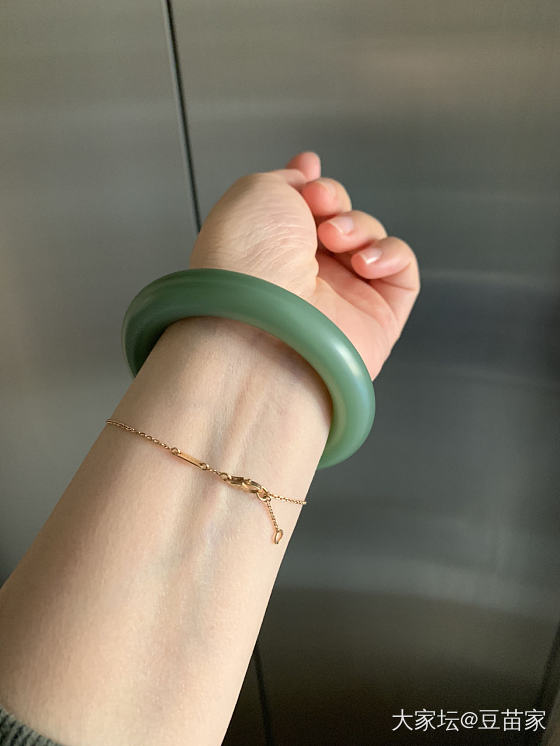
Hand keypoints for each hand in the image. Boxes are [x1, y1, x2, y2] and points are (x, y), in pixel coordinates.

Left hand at [189, 151, 419, 379]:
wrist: (265, 318)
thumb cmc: (248, 262)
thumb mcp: (255, 192)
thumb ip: (287, 179)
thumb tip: (306, 179)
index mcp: (268, 250)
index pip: (299, 212)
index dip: (309, 184)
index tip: (307, 167)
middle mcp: (303, 276)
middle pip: (338, 218)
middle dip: (332, 199)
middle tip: (317, 203)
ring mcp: (341, 297)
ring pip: (371, 238)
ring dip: (358, 226)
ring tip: (334, 238)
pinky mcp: (377, 318)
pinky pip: (401, 270)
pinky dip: (389, 253)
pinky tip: (363, 262)